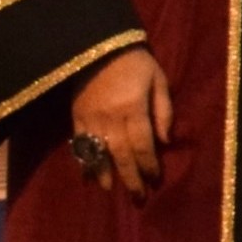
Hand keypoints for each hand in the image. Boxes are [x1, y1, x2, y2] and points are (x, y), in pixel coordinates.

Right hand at [71, 46, 172, 202]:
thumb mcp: (158, 80)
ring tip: (110, 189)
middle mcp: (111, 117)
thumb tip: (166, 141)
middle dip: (130, 177)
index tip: (154, 178)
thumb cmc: (135, 62)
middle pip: (121, 154)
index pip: (143, 144)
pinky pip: (79, 143)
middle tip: (138, 196)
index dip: (148, 164)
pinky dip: (83, 160)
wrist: (100, 44)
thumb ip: (163, 111)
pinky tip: (87, 174)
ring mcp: (90, 118)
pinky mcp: (76, 115)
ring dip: (104, 173)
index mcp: (133, 108)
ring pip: (98, 153)